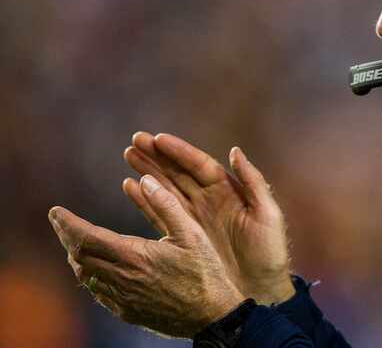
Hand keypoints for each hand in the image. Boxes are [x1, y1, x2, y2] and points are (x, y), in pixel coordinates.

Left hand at [48, 176, 244, 337]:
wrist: (212, 315)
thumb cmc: (205, 272)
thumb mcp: (192, 232)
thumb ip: (166, 204)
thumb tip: (145, 180)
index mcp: (134, 256)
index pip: (86, 237)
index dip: (67, 223)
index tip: (55, 211)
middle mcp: (122, 278)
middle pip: (79, 256)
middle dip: (66, 236)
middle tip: (60, 221)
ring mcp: (122, 298)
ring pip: (85, 275)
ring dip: (76, 256)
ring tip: (75, 241)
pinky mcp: (127, 311)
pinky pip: (98, 292)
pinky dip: (90, 275)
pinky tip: (97, 268)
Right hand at [122, 133, 295, 305]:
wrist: (260, 290)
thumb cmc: (269, 252)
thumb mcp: (267, 214)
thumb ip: (253, 182)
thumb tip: (235, 151)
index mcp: (228, 190)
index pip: (199, 164)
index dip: (179, 151)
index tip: (158, 138)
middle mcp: (208, 200)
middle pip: (178, 172)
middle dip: (157, 156)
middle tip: (135, 140)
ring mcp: (194, 218)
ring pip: (166, 188)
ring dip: (147, 171)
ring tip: (128, 154)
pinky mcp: (184, 236)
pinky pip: (160, 213)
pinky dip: (144, 199)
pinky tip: (129, 185)